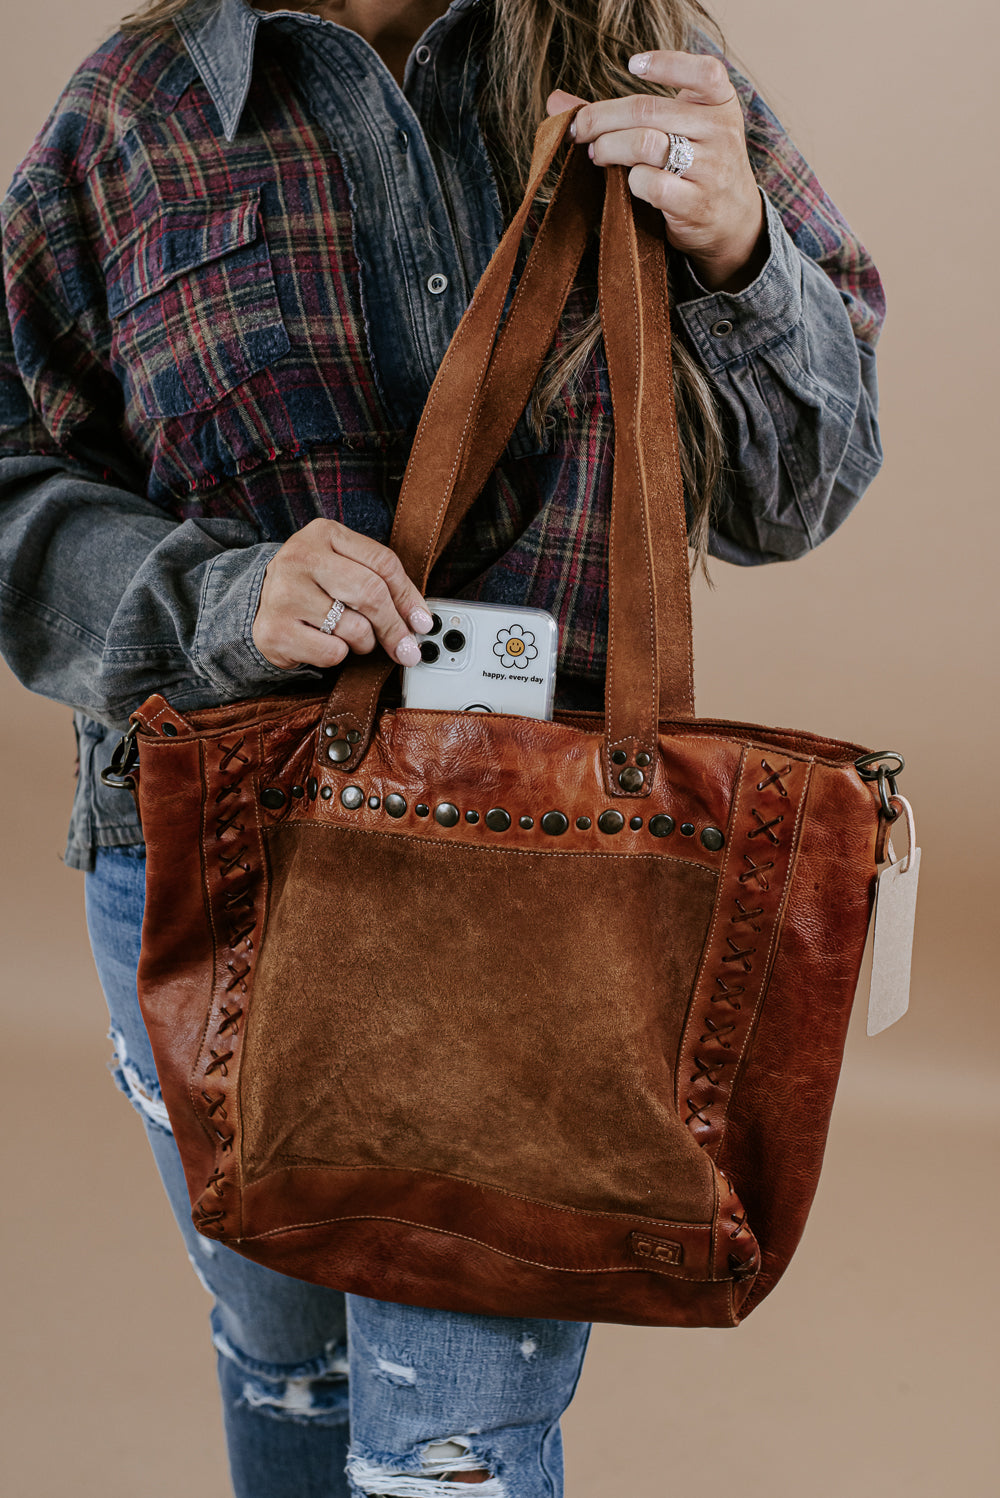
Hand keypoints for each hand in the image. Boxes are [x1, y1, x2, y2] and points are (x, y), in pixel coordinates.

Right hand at [252, 518, 432, 669]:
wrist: (256, 603)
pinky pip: (332, 652)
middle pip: (371, 593)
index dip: (409, 597)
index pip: (383, 563)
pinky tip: (325, 644)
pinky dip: (339, 656)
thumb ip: (382, 583)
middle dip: (395, 627)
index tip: (422, 622)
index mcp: (324, 533)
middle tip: (406, 648)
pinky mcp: (276, 629)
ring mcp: (284, 593)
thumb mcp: (344, 567)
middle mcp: (301, 557)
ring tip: (355, 640)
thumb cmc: (312, 586)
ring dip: (365, 643)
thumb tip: (420, 620)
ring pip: (354, 627)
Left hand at [546, 51, 766, 292]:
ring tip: (597, 155)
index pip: (703, 71)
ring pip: (645, 144)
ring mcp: (711, 168)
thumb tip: (557, 102)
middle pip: (648, 110)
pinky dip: (630, 181)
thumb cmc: (695, 166)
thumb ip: (626, 112)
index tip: (632, 66)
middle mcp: (721, 131)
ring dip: (610, 148)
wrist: (734, 221)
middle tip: (581, 130)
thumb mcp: (679, 129)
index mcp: (721, 104)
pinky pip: (651, 183)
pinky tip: (627, 182)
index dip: (665, 63)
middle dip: (603, 118)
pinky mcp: (696, 203)